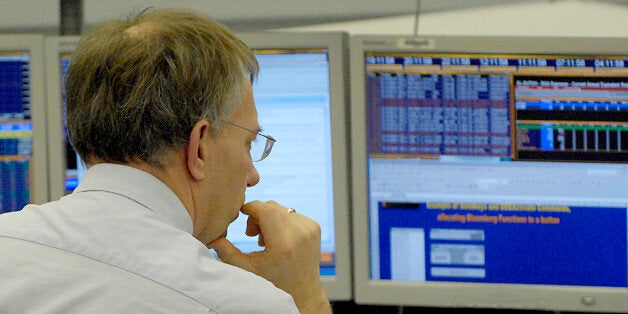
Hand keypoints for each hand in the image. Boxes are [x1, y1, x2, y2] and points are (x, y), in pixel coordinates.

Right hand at [208, 200, 330, 313]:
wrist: (302, 292)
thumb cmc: (274, 283)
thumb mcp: (247, 270)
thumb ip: (228, 253)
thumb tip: (212, 238)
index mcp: (283, 243)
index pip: (265, 209)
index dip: (250, 207)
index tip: (241, 214)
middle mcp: (300, 233)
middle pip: (272, 206)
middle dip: (258, 215)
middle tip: (251, 234)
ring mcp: (310, 229)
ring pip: (282, 209)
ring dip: (270, 218)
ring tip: (265, 239)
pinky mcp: (315, 227)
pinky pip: (293, 213)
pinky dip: (282, 221)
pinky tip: (279, 238)